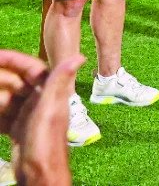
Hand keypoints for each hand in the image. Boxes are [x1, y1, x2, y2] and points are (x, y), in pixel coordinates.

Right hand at [6, 51, 80, 185]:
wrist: (40, 174)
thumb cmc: (46, 143)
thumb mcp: (50, 109)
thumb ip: (59, 82)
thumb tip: (79, 55)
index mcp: (50, 93)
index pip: (30, 68)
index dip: (13, 60)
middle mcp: (41, 101)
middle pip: (16, 83)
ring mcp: (29, 115)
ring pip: (7, 99)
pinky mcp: (19, 129)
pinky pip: (3, 116)